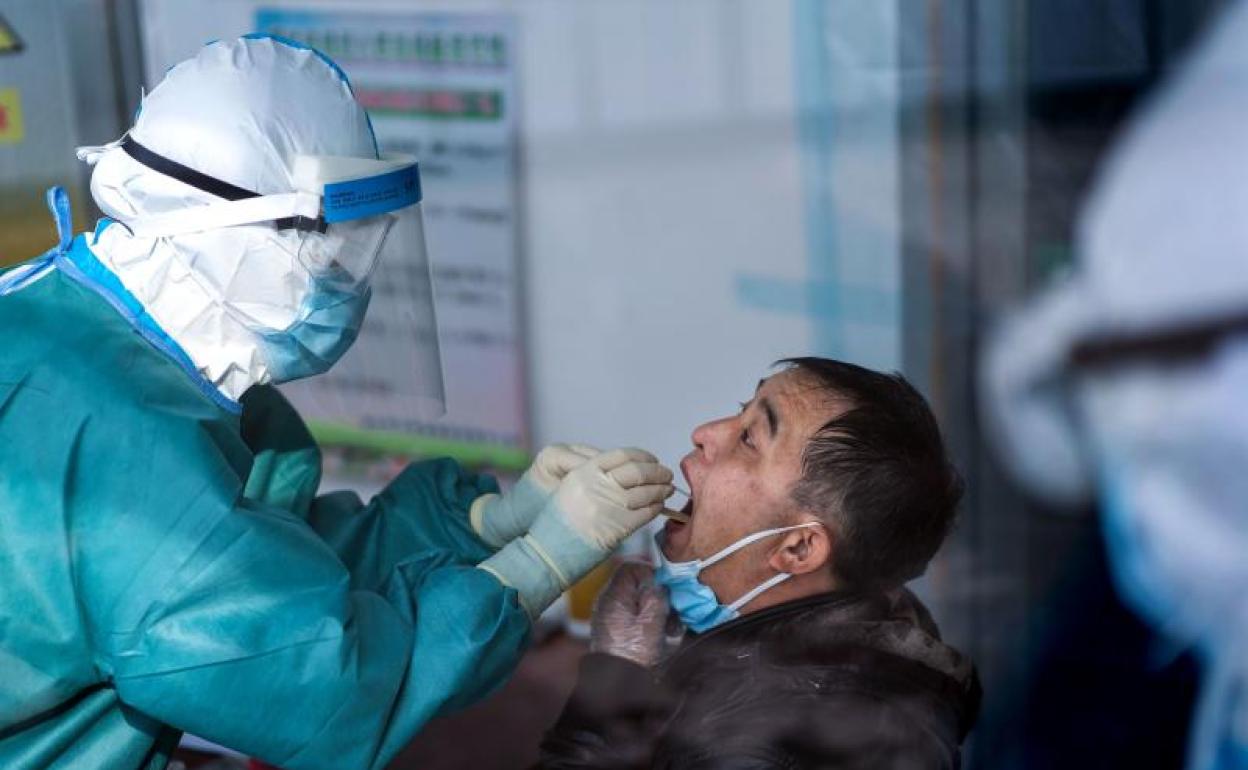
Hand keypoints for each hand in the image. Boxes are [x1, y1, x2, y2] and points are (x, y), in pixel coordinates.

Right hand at [478, 448, 672, 619]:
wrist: (549, 550)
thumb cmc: (558, 521)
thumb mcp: (571, 487)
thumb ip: (595, 476)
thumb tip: (626, 472)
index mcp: (585, 471)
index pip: (622, 455)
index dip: (643, 456)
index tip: (651, 460)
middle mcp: (598, 485)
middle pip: (638, 471)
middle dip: (657, 472)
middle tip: (666, 475)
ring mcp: (610, 505)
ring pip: (646, 492)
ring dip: (661, 490)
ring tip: (667, 490)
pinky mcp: (620, 526)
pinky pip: (646, 512)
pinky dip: (656, 508)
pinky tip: (659, 506)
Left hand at [590, 562, 669, 666]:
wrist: (617, 687)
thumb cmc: (633, 653)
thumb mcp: (651, 622)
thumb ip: (657, 596)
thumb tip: (659, 583)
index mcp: (614, 596)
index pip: (630, 568)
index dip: (651, 572)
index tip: (667, 587)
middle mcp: (610, 603)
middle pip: (637, 586)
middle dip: (660, 596)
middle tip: (674, 610)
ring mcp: (612, 618)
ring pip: (640, 602)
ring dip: (659, 611)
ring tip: (673, 627)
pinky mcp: (618, 632)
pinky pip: (636, 618)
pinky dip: (652, 622)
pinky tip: (666, 635)